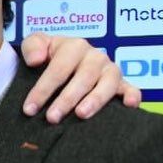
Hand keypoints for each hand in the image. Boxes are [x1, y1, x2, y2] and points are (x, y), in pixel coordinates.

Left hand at [18, 34, 139, 122]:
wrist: (62, 60)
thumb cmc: (48, 55)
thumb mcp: (36, 44)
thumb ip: (32, 46)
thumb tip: (36, 60)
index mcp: (74, 46)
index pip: (58, 69)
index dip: (43, 89)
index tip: (29, 109)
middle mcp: (95, 57)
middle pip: (83, 78)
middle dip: (66, 99)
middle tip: (52, 117)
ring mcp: (110, 70)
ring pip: (108, 83)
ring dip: (95, 99)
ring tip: (81, 114)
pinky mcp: (122, 84)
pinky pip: (132, 88)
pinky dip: (133, 95)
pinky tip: (129, 106)